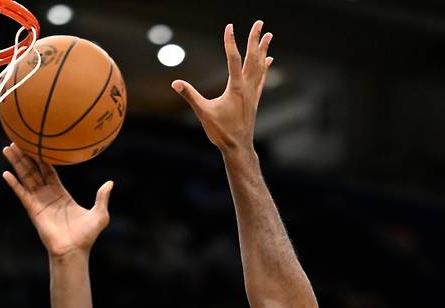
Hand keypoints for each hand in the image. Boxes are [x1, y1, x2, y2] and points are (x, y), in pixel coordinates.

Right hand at [2, 143, 112, 256]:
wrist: (74, 251)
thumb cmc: (87, 236)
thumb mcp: (99, 214)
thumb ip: (102, 198)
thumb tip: (110, 183)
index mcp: (61, 194)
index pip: (49, 171)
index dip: (43, 157)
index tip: (37, 142)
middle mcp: (48, 195)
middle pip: (34, 170)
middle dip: (25, 156)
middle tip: (17, 139)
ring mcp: (39, 202)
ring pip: (26, 178)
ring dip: (16, 163)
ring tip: (7, 148)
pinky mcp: (33, 210)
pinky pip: (21, 194)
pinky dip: (13, 184)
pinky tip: (5, 173)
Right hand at [171, 21, 272, 151]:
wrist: (238, 148)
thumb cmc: (221, 132)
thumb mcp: (203, 113)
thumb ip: (190, 96)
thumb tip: (175, 83)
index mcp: (235, 88)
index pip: (233, 59)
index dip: (230, 41)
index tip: (229, 26)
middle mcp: (247, 88)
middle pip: (252, 58)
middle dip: (255, 39)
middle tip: (259, 22)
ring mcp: (253, 93)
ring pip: (260, 66)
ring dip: (263, 49)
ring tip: (269, 35)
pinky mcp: (254, 99)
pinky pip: (262, 78)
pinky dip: (265, 66)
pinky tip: (268, 59)